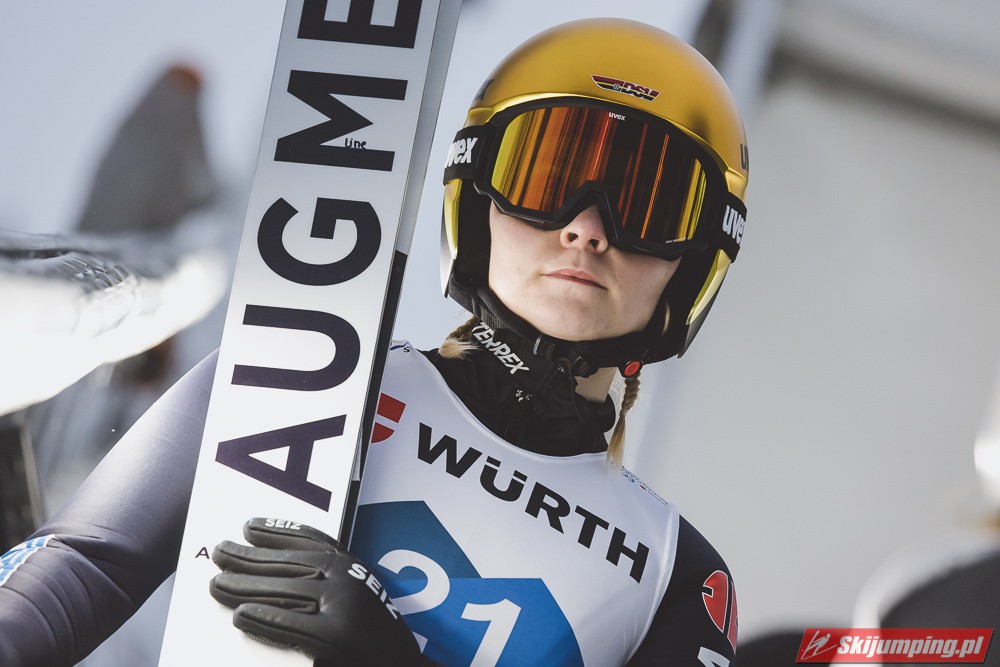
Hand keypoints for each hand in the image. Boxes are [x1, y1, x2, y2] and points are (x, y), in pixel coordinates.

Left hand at [210, 518, 425, 665]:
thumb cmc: (375, 634)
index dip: (276, 531)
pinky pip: (289, 624)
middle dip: (248, 557)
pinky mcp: (334, 637)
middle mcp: (348, 578)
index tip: (249, 526)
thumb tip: (280, 567)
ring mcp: (341, 606)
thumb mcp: (360, 592)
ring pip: (281, 591)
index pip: (309, 540)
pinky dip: (262, 619)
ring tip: (217, 584)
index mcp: (353, 566)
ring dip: (243, 587)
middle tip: (220, 552)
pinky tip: (240, 616)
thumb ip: (331, 577)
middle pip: (287, 564)